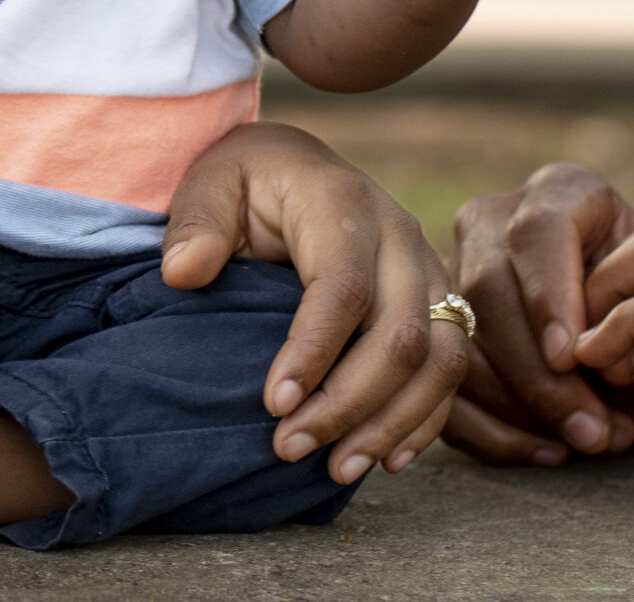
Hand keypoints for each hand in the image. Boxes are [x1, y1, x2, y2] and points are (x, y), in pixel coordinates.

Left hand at [161, 122, 467, 482]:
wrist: (297, 164)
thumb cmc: (248, 180)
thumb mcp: (210, 183)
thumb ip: (196, 224)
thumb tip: (182, 273)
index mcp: (343, 203)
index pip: (342, 286)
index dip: (313, 350)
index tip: (273, 404)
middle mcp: (400, 236)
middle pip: (399, 334)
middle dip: (348, 403)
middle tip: (289, 447)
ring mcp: (428, 270)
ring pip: (439, 360)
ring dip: (392, 423)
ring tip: (337, 469)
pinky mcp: (440, 303)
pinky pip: (451, 369)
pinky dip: (424, 418)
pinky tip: (385, 459)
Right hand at [443, 163, 633, 464]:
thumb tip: (599, 356)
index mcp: (564, 194)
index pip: (536, 230)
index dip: (549, 295)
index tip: (573, 358)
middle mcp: (497, 222)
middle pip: (487, 288)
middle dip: (539, 372)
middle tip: (594, 430)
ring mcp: (459, 276)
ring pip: (461, 342)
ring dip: (524, 408)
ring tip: (589, 444)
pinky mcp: (441, 336)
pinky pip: (445, 388)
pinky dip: (494, 433)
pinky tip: (548, 454)